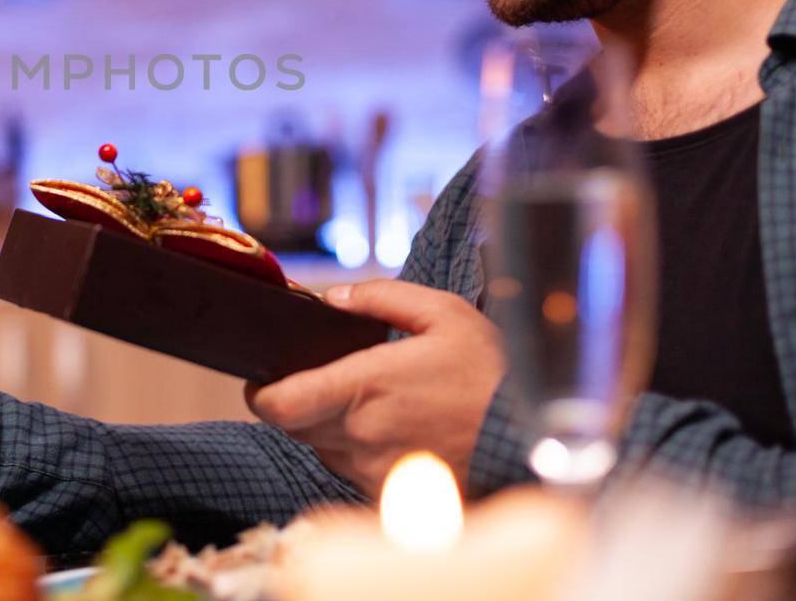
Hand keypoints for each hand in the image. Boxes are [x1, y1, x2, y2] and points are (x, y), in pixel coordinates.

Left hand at [246, 279, 504, 497]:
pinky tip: (396, 434)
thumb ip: (384, 297)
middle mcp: (362, 435)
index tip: (262, 380)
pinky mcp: (392, 497)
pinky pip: (354, 473)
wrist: (536, 443)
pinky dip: (361, 454)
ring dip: (331, 428)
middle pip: (293, 426)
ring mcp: (375, 471)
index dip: (260, 393)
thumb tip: (336, 297)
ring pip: (323, 449)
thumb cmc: (493, 377)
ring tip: (373, 406)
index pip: (279, 404)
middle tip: (321, 382)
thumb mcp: (446, 315)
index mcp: (366, 387)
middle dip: (296, 403)